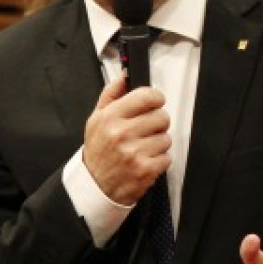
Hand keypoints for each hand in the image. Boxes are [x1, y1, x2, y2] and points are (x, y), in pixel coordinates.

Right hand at [81, 75, 170, 205]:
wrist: (95, 186)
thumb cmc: (98, 152)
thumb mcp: (96, 120)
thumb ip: (111, 96)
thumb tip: (123, 77)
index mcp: (110, 117)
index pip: (146, 96)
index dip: (156, 99)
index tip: (155, 103)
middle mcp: (121, 133)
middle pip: (161, 116)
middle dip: (157, 124)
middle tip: (146, 131)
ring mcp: (134, 152)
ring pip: (166, 138)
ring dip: (158, 144)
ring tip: (142, 149)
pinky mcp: (145, 169)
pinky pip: (167, 157)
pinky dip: (159, 161)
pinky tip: (144, 161)